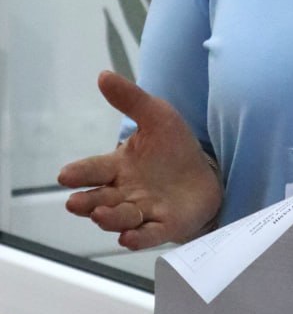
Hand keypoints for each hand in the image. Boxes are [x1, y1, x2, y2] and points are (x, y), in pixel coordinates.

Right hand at [57, 72, 222, 249]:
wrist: (205, 174)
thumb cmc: (173, 148)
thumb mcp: (156, 115)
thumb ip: (130, 99)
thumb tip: (103, 75)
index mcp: (118, 167)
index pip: (93, 170)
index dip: (79, 173)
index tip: (66, 176)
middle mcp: (125, 192)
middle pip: (100, 198)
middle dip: (86, 202)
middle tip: (75, 202)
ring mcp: (144, 210)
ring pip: (121, 218)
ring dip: (109, 218)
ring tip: (100, 214)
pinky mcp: (165, 225)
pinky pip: (149, 233)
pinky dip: (139, 237)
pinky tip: (129, 238)